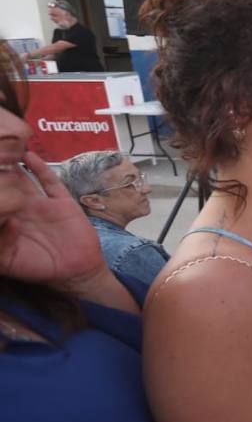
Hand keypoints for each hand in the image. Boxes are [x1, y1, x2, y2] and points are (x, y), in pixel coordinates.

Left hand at [0, 152, 107, 289]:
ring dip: (12, 165)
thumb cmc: (38, 268)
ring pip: (22, 179)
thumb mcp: (8, 261)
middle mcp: (20, 209)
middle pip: (4, 185)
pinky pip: (50, 182)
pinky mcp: (62, 202)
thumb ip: (2, 241)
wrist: (75, 271)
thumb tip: (6, 220)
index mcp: (6, 221)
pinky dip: (40, 168)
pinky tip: (28, 156)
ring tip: (3, 149)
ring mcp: (41, 204)